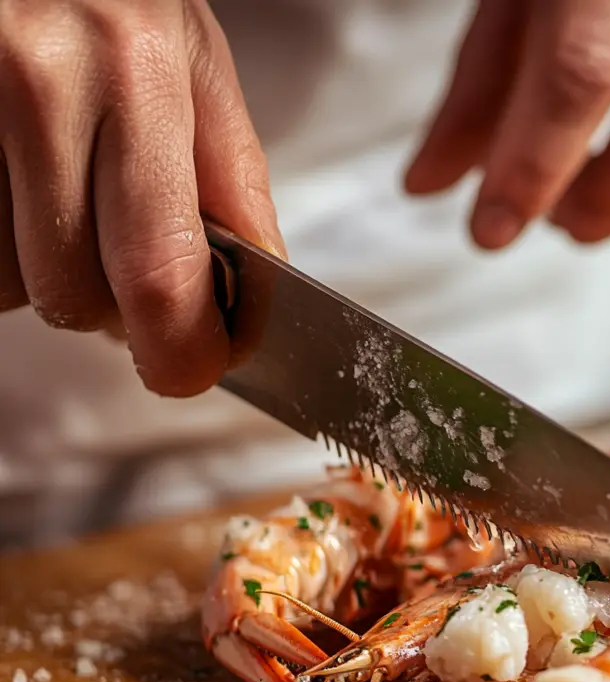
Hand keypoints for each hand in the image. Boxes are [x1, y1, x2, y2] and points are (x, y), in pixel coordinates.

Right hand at [0, 0, 283, 396]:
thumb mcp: (194, 57)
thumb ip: (232, 181)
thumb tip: (252, 299)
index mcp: (137, 73)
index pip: (159, 277)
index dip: (182, 353)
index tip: (197, 364)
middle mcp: (40, 84)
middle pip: (72, 297)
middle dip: (108, 310)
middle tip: (123, 263)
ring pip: (7, 283)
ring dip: (44, 271)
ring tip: (59, 195)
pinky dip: (0, 244)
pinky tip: (15, 186)